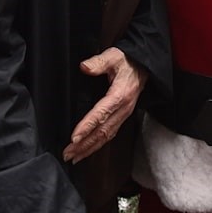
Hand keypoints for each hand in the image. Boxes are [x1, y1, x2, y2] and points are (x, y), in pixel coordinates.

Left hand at [63, 48, 146, 163]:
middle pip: (102, 130)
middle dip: (84, 144)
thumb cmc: (126, 61)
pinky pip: (110, 134)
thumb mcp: (113, 56)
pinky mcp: (122, 117)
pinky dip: (97, 145)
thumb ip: (99, 62)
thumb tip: (85, 67)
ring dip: (89, 148)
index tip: (74, 137)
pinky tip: (87, 150)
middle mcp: (123, 108)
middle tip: (68, 153)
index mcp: (120, 94)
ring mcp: (124, 114)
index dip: (87, 126)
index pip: (101, 113)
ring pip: (106, 136)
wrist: (143, 66)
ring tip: (74, 156)